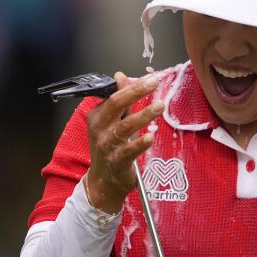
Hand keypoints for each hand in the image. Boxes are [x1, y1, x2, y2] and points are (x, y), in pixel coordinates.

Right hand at [84, 72, 163, 213]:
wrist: (104, 180)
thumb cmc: (111, 147)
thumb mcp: (113, 122)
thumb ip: (121, 101)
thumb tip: (120, 76)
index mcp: (97, 116)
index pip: (114, 96)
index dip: (133, 86)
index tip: (150, 77)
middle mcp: (99, 129)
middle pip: (115, 105)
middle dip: (135, 92)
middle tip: (153, 82)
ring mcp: (107, 145)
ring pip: (124, 127)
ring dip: (143, 115)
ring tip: (159, 105)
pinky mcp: (117, 161)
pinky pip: (128, 151)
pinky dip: (140, 143)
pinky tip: (151, 137)